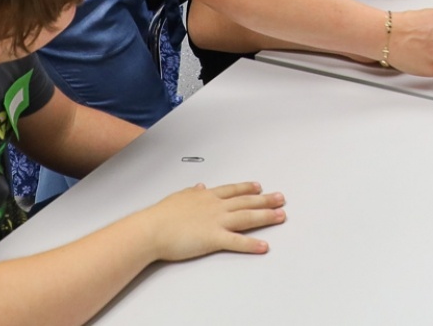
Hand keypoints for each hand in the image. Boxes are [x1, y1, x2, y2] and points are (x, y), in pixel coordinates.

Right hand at [143, 182, 285, 259]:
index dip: (248, 188)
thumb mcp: (177, 197)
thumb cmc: (160, 216)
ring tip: (281, 216)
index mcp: (207, 196)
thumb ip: (191, 192)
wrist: (151, 229)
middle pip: (246, 202)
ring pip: (247, 217)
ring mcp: (216, 221)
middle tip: (281, 198)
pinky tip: (264, 246)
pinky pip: (237, 242)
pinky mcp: (214, 238)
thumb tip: (199, 187)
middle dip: (265, 200)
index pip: (233, 190)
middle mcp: (215, 206)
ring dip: (266, 217)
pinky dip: (252, 244)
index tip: (259, 186)